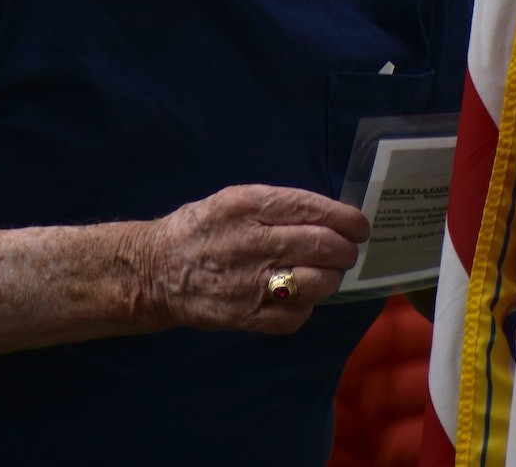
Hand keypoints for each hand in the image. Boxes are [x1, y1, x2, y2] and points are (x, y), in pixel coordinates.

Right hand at [141, 184, 369, 334]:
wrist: (154, 269)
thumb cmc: (202, 229)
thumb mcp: (234, 199)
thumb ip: (279, 206)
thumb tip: (331, 216)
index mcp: (247, 205)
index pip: (311, 208)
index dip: (345, 218)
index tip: (360, 226)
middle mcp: (250, 242)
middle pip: (321, 246)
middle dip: (345, 250)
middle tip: (348, 252)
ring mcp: (247, 282)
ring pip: (315, 282)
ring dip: (331, 278)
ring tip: (327, 273)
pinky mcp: (244, 316)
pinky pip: (295, 315)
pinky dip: (307, 306)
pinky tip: (300, 295)